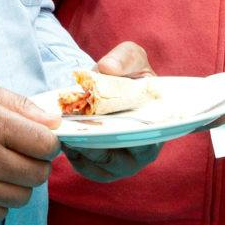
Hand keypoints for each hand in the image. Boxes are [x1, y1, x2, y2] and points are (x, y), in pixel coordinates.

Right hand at [0, 79, 59, 223]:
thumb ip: (19, 104)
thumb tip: (53, 121)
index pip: (47, 145)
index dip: (48, 141)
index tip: (38, 138)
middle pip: (38, 174)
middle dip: (37, 163)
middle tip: (21, 153)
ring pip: (22, 197)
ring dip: (18, 184)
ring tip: (1, 168)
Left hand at [62, 40, 162, 182]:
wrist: (105, 86)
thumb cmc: (127, 74)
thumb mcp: (131, 57)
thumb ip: (125, 58)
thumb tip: (108, 68)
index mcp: (158, 128)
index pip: (149, 141)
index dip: (132, 136)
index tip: (113, 123)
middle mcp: (143, 153)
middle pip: (122, 158)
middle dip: (101, 144)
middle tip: (83, 128)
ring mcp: (121, 164)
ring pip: (101, 164)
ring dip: (84, 150)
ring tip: (69, 132)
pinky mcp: (100, 168)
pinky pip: (86, 168)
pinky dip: (75, 156)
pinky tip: (66, 139)